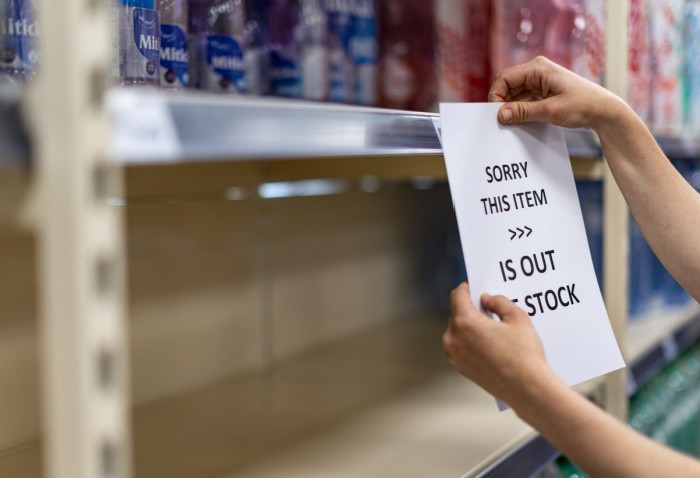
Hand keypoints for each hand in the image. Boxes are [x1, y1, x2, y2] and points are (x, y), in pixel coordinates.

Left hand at [442, 282, 553, 403]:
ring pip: (457, 331)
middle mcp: (454, 339)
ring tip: (491, 328)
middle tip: (489, 309)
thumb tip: (488, 299)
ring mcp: (455, 355)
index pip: (457, 295)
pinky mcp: (460, 368)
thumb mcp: (517, 317)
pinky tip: (489, 344)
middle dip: (470, 308)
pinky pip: (460, 346)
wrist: (527, 388)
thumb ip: (499, 302)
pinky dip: (469, 341)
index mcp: (465, 323)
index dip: (467, 288)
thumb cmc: (523, 356)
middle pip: (456, 313)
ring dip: (469, 326)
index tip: (474, 287)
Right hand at [488, 56, 626, 132]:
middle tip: (500, 120)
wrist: (604, 110)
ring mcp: (541, 79)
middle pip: (508, 84)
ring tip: (510, 122)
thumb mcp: (550, 111)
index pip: (505, 78)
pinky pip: (524, 97)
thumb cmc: (582, 106)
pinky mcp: (544, 89)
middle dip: (502, 101)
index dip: (496, 96)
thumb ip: (523, 112)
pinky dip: (520, 107)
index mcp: (538, 68)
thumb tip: (501, 114)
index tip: (495, 114)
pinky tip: (520, 119)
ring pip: (515, 92)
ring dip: (511, 106)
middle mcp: (537, 70)